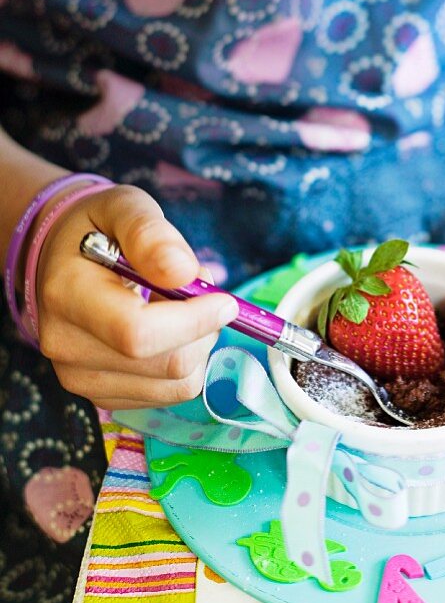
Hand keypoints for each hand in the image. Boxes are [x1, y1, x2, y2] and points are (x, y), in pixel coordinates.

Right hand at [34, 183, 237, 409]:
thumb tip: (183, 272)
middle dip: (204, 329)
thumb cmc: (98, 228)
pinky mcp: (101, 395)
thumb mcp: (123, 208)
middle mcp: (66, 346)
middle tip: (202, 291)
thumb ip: (151, 234)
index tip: (225, 300)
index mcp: (67, 295)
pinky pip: (169, 393)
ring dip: (198, 346)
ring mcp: (80, 378)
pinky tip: (170, 330)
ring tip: (183, 308)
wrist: (61, 259)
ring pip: (176, 385)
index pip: (138, 333)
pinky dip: (186, 362)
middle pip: (166, 365)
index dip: (194, 321)